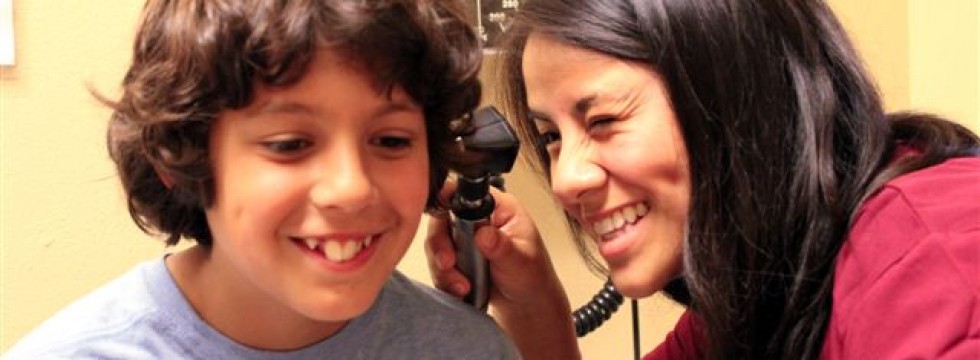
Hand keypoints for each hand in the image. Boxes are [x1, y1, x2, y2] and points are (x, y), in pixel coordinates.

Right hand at [425, 181, 580, 358]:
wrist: (527, 306)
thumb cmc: (532, 277)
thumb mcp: (520, 261)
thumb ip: (501, 246)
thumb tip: (482, 233)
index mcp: (498, 207)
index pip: (465, 192)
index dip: (446, 202)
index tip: (442, 226)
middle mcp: (478, 219)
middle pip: (442, 218)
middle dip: (441, 245)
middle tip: (449, 264)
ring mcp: (465, 239)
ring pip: (436, 244)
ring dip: (444, 268)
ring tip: (463, 286)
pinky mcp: (457, 258)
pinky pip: (438, 264)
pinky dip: (444, 279)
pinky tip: (461, 291)